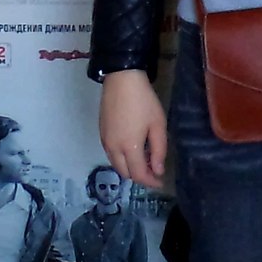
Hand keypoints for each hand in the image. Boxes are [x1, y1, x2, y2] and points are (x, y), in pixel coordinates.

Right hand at [99, 69, 167, 188]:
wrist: (121, 79)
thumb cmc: (143, 101)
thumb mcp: (157, 124)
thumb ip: (158, 150)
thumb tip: (157, 170)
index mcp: (129, 147)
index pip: (138, 174)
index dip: (150, 181)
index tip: (160, 181)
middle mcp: (113, 148)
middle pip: (125, 172)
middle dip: (139, 176)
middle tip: (153, 172)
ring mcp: (105, 140)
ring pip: (116, 164)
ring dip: (129, 168)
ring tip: (144, 161)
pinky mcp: (101, 132)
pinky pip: (111, 154)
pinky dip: (121, 159)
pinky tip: (132, 150)